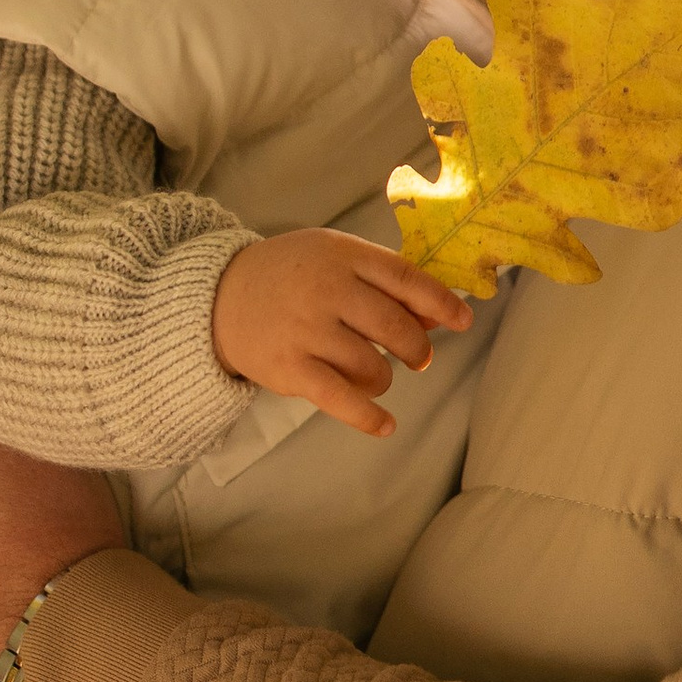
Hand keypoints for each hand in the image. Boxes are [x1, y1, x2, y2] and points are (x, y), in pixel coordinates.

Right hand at [211, 227, 473, 438]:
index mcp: (343, 255)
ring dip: (385, 377)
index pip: (405, 278)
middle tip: (416, 357)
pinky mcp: (291, 368)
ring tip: (374, 372)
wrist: (219, 297)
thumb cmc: (291, 276)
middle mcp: (326, 290)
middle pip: (394, 326)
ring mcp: (307, 330)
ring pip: (373, 366)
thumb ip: (382, 280)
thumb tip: (437, 316)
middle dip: (415, 348)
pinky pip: (342, 399)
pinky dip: (369, 417)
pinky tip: (386, 426)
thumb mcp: (333, 258)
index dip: (440, 302)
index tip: (463, 322)